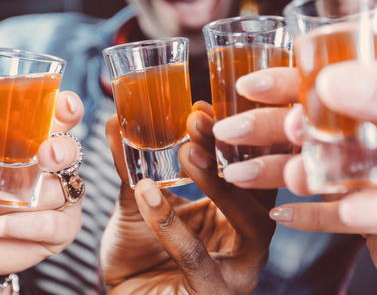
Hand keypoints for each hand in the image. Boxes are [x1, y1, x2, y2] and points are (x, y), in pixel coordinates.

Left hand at [0, 91, 84, 278]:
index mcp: (33, 141)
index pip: (61, 119)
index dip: (68, 109)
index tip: (63, 106)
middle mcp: (53, 167)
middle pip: (72, 151)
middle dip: (61, 151)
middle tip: (44, 157)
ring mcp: (61, 198)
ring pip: (54, 192)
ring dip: (14, 202)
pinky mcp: (61, 230)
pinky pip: (52, 224)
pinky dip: (20, 225)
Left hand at [99, 101, 276, 294]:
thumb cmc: (139, 259)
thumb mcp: (137, 203)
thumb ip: (132, 166)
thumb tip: (114, 119)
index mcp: (241, 214)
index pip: (250, 168)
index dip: (233, 134)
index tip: (202, 104)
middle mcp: (252, 243)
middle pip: (262, 189)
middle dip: (235, 149)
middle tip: (200, 119)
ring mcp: (241, 273)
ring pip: (251, 224)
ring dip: (219, 183)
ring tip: (185, 152)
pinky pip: (198, 257)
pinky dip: (172, 224)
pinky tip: (148, 194)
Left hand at [215, 65, 376, 292]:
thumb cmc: (376, 186)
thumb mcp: (343, 151)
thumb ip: (309, 128)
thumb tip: (245, 108)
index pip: (333, 84)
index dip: (286, 82)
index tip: (244, 85)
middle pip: (334, 120)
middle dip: (275, 124)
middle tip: (229, 130)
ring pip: (346, 168)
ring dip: (288, 170)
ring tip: (241, 174)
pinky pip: (365, 217)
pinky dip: (316, 216)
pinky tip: (279, 214)